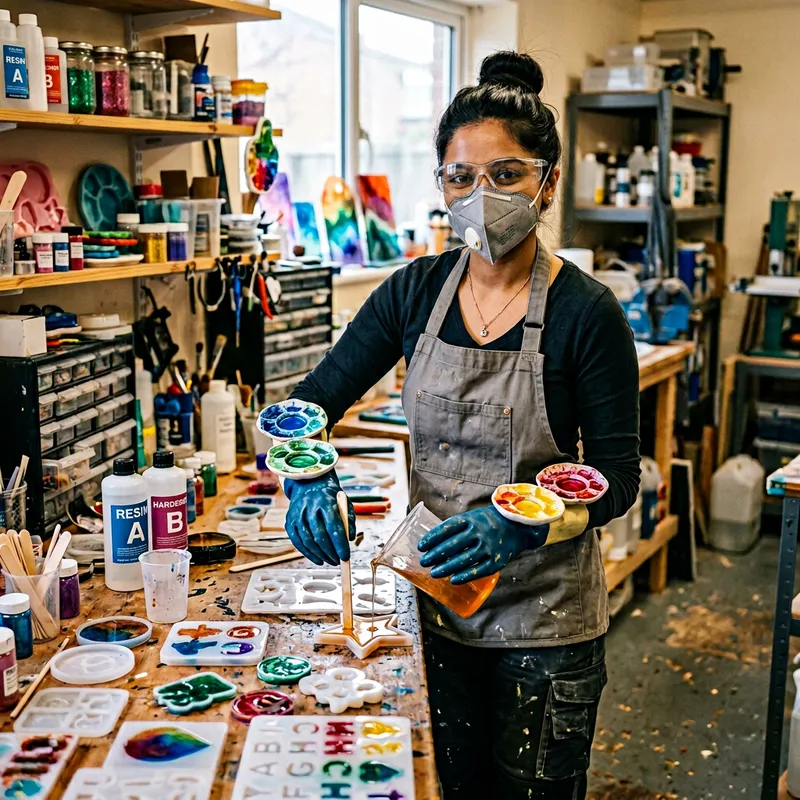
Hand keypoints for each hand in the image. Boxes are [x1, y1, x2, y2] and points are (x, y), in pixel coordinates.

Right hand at [284, 473, 356, 565]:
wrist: (308, 483)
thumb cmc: (330, 496)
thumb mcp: (344, 503)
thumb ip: (349, 520)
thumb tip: (349, 540)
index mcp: (325, 501)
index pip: (333, 526)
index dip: (339, 543)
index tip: (346, 556)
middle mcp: (308, 508)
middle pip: (319, 535)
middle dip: (330, 552)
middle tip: (339, 561)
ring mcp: (296, 515)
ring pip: (307, 541)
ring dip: (320, 555)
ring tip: (330, 561)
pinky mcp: (289, 522)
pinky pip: (297, 542)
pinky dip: (308, 553)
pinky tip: (318, 560)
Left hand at [417, 506, 548, 584]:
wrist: (519, 527)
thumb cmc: (489, 522)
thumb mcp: (473, 517)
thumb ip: (457, 527)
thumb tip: (433, 542)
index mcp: (470, 519)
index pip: (447, 528)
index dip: (432, 538)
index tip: (420, 546)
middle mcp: (479, 532)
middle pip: (452, 545)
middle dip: (435, 555)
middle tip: (424, 562)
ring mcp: (489, 547)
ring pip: (463, 560)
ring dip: (446, 568)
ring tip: (434, 573)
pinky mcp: (497, 560)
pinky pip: (478, 570)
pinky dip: (464, 576)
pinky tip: (453, 580)